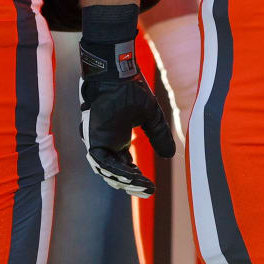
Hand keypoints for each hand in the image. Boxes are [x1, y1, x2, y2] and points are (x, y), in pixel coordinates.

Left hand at [79, 4, 174, 197]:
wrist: (117, 72)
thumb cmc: (131, 88)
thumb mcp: (151, 116)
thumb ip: (159, 135)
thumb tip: (170, 156)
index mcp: (118, 138)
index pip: (125, 166)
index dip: (137, 179)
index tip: (152, 187)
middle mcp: (107, 142)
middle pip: (115, 173)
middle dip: (131, 184)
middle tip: (147, 191)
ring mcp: (98, 140)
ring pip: (106, 170)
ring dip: (123, 180)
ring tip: (140, 186)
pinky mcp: (92, 136)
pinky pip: (101, 160)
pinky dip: (114, 170)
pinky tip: (129, 176)